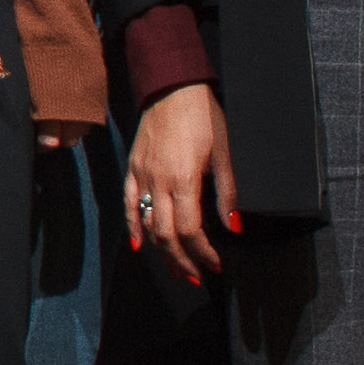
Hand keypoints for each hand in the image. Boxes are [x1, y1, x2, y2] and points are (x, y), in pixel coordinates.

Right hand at [124, 81, 240, 282]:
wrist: (172, 87)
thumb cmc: (203, 116)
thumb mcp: (224, 152)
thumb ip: (227, 192)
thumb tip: (234, 226)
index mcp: (184, 179)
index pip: (190, 230)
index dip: (203, 253)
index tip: (215, 265)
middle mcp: (158, 182)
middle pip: (166, 234)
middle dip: (182, 261)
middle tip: (196, 276)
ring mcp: (142, 176)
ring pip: (147, 224)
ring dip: (161, 251)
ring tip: (176, 267)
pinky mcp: (132, 168)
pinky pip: (128, 204)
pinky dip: (133, 227)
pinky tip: (140, 245)